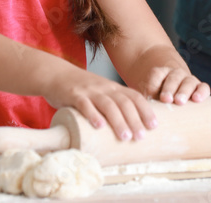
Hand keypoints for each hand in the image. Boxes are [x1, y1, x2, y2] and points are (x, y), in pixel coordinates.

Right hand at [43, 68, 158, 141]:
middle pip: (123, 102)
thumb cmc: (81, 89)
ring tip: (125, 137)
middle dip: (134, 119)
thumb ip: (113, 105)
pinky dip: (93, 115)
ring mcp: (89, 91)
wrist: (56, 74)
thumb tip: (129, 129)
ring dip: (118, 121)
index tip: (154, 125)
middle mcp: (104, 88)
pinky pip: (84, 104)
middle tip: (141, 137)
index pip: (134, 96)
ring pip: (107, 105)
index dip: (145, 110)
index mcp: (113, 88)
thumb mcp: (100, 92)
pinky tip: (99, 126)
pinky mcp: (74, 95)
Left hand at [120, 44, 209, 104]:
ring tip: (180, 101)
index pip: (156, 75)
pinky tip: (197, 99)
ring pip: (188, 81)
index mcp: (160, 73)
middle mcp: (175, 74)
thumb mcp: (147, 96)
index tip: (150, 94)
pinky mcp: (199, 88)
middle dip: (169, 88)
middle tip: (166, 99)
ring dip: (184, 91)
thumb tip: (141, 114)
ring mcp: (188, 80)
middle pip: (173, 78)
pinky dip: (201, 92)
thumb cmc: (155, 98)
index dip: (153, 84)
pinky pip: (203, 87)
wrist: (170, 93)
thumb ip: (145, 101)